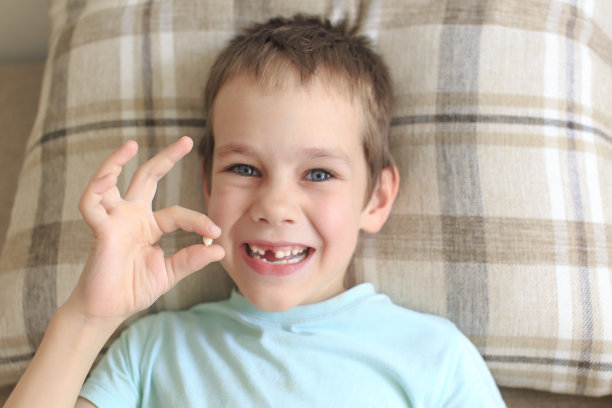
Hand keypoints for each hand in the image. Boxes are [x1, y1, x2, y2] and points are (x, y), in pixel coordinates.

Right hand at [65, 136, 223, 325]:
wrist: (107, 311)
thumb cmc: (133, 290)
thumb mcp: (169, 273)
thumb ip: (191, 260)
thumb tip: (220, 249)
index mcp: (149, 226)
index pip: (178, 213)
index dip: (198, 220)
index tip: (215, 232)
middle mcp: (132, 217)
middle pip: (147, 178)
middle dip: (166, 158)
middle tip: (187, 140)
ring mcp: (114, 221)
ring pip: (111, 181)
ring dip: (116, 161)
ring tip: (131, 144)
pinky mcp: (99, 230)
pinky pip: (92, 203)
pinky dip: (97, 187)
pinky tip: (109, 175)